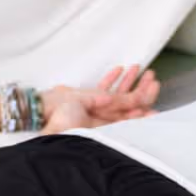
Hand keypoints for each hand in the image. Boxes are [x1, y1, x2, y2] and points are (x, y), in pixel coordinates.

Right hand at [40, 65, 160, 132]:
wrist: (41, 111)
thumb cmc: (59, 120)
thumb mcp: (83, 119)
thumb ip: (104, 108)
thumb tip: (127, 104)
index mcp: (104, 127)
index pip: (129, 117)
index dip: (143, 108)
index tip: (155, 97)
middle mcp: (103, 118)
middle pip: (128, 104)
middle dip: (141, 90)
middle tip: (152, 78)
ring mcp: (95, 109)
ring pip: (117, 93)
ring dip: (128, 80)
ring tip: (138, 68)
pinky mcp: (86, 100)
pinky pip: (102, 88)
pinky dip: (110, 79)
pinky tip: (119, 68)